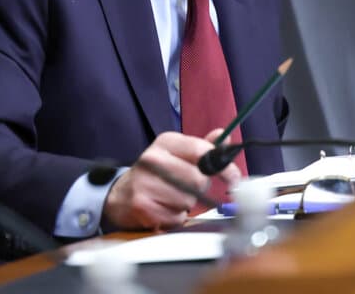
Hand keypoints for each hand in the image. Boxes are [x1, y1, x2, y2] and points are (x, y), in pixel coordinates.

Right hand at [103, 129, 240, 230]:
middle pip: (198, 179)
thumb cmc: (156, 174)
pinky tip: (163, 209)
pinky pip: (176, 217)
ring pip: (188, 201)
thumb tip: (225, 137)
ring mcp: (145, 182)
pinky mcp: (142, 204)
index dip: (223, 167)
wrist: (121, 194)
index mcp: (166, 142)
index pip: (202, 151)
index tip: (233, 179)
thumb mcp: (177, 154)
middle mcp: (153, 158)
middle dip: (199, 189)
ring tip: (171, 198)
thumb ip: (202, 147)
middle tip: (188, 189)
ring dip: (186, 205)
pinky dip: (175, 218)